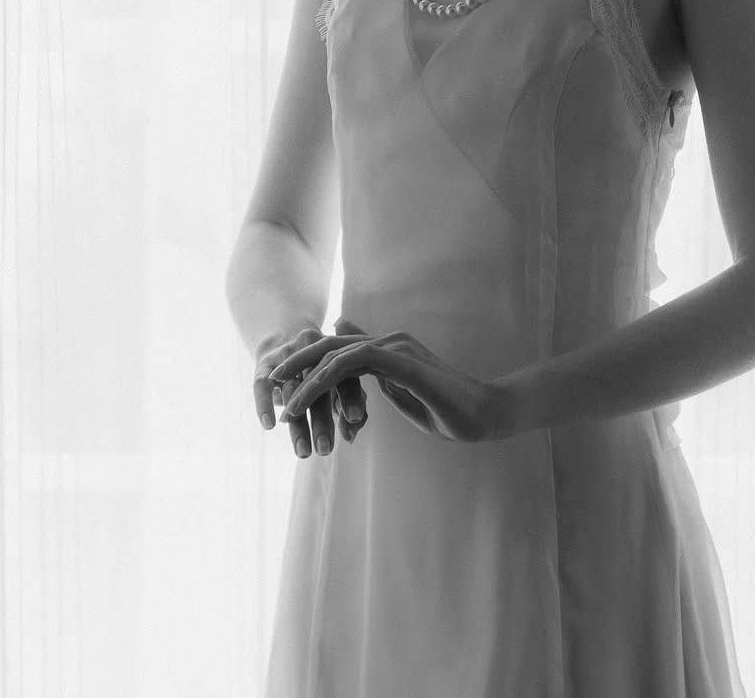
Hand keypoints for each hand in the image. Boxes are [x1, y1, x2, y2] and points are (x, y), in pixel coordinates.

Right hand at [253, 319, 369, 457]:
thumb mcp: (336, 378)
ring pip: (292, 390)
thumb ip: (351, 401)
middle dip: (322, 421)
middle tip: (325, 450)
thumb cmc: (319, 367)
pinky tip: (269, 425)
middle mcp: (313, 351)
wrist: (282, 336)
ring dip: (299, 423)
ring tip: (304, 452)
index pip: (346, 377)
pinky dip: (265, 403)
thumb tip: (352, 433)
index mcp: (336, 354)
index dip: (351, 398)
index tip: (355, 421)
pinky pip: (262, 384)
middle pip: (318, 387)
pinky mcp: (264, 363)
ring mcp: (287, 355)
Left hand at [270, 319, 505, 443]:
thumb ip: (378, 380)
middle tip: (270, 382)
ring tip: (281, 399)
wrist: (484, 413)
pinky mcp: (402, 361)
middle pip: (332, 345)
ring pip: (336, 355)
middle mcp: (390, 341)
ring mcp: (396, 347)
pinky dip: (323, 380)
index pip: (340, 349)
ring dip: (303, 377)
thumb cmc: (448, 409)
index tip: (285, 383)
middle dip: (297, 361)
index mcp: (389, 349)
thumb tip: (353, 369)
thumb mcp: (404, 394)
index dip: (311, 362)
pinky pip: (352, 365)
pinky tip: (305, 398)